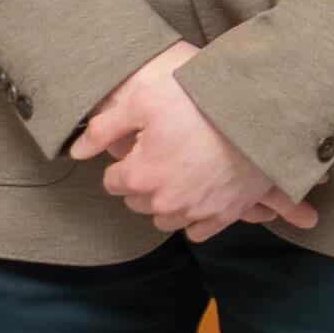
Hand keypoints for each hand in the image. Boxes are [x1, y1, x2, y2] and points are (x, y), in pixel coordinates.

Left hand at [68, 44, 308, 239]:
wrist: (258, 112)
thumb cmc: (198, 102)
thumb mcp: (143, 101)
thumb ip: (103, 129)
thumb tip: (75, 152)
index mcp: (139, 176)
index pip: (113, 182)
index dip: (124, 162)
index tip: (140, 147)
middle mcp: (163, 202)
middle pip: (138, 202)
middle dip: (144, 182)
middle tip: (162, 155)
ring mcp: (196, 211)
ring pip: (165, 219)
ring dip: (167, 201)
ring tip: (180, 174)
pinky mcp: (225, 214)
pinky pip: (198, 231)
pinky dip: (195, 218)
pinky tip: (200, 195)